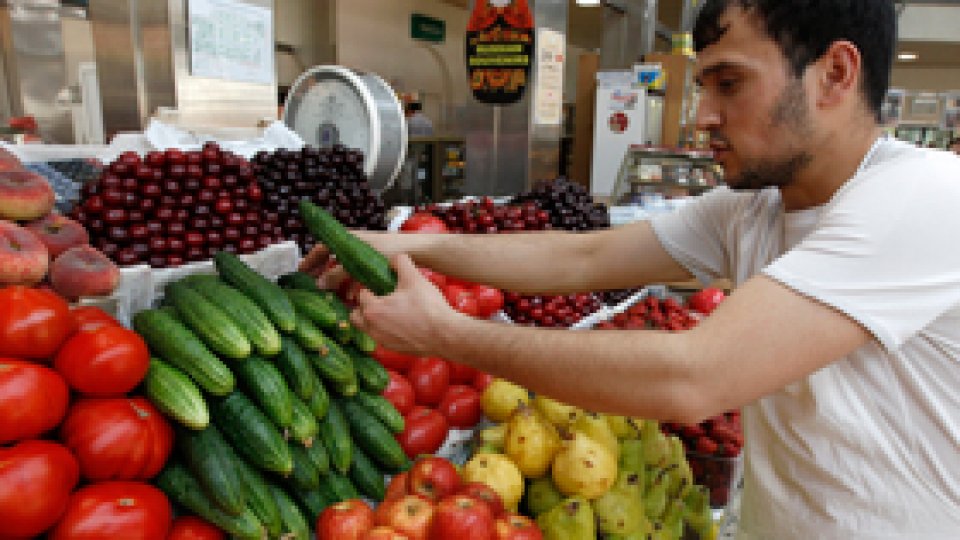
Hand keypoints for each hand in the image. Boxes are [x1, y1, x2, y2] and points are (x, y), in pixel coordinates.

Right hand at [298, 230, 384, 289]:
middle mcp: (354, 246)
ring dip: (335, 280)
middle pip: (331, 259)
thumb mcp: (359, 263)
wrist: (416, 251)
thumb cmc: (389, 251)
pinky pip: (356, 274)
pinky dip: (350, 284)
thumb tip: (319, 284)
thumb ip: (339, 273)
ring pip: (343, 268)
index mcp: (348, 240)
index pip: (322, 248)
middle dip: (320, 272)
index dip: (311, 259)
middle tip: (310, 285)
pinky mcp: (374, 265)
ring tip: (328, 293)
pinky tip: (350, 296)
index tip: (301, 271)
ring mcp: (364, 255)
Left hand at [350, 253, 464, 355]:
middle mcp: (372, 328)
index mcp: (373, 309)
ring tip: (391, 311)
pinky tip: (402, 323)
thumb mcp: (414, 278)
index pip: (361, 294)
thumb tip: (394, 257)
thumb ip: (401, 263)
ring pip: (368, 328)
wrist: (445, 335)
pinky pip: (382, 338)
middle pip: (356, 315)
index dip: (369, 286)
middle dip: (363, 306)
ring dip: (373, 319)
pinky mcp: (394, 349)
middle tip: (379, 298)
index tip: (378, 284)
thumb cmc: (427, 306)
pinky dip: (386, 330)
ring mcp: (382, 341)